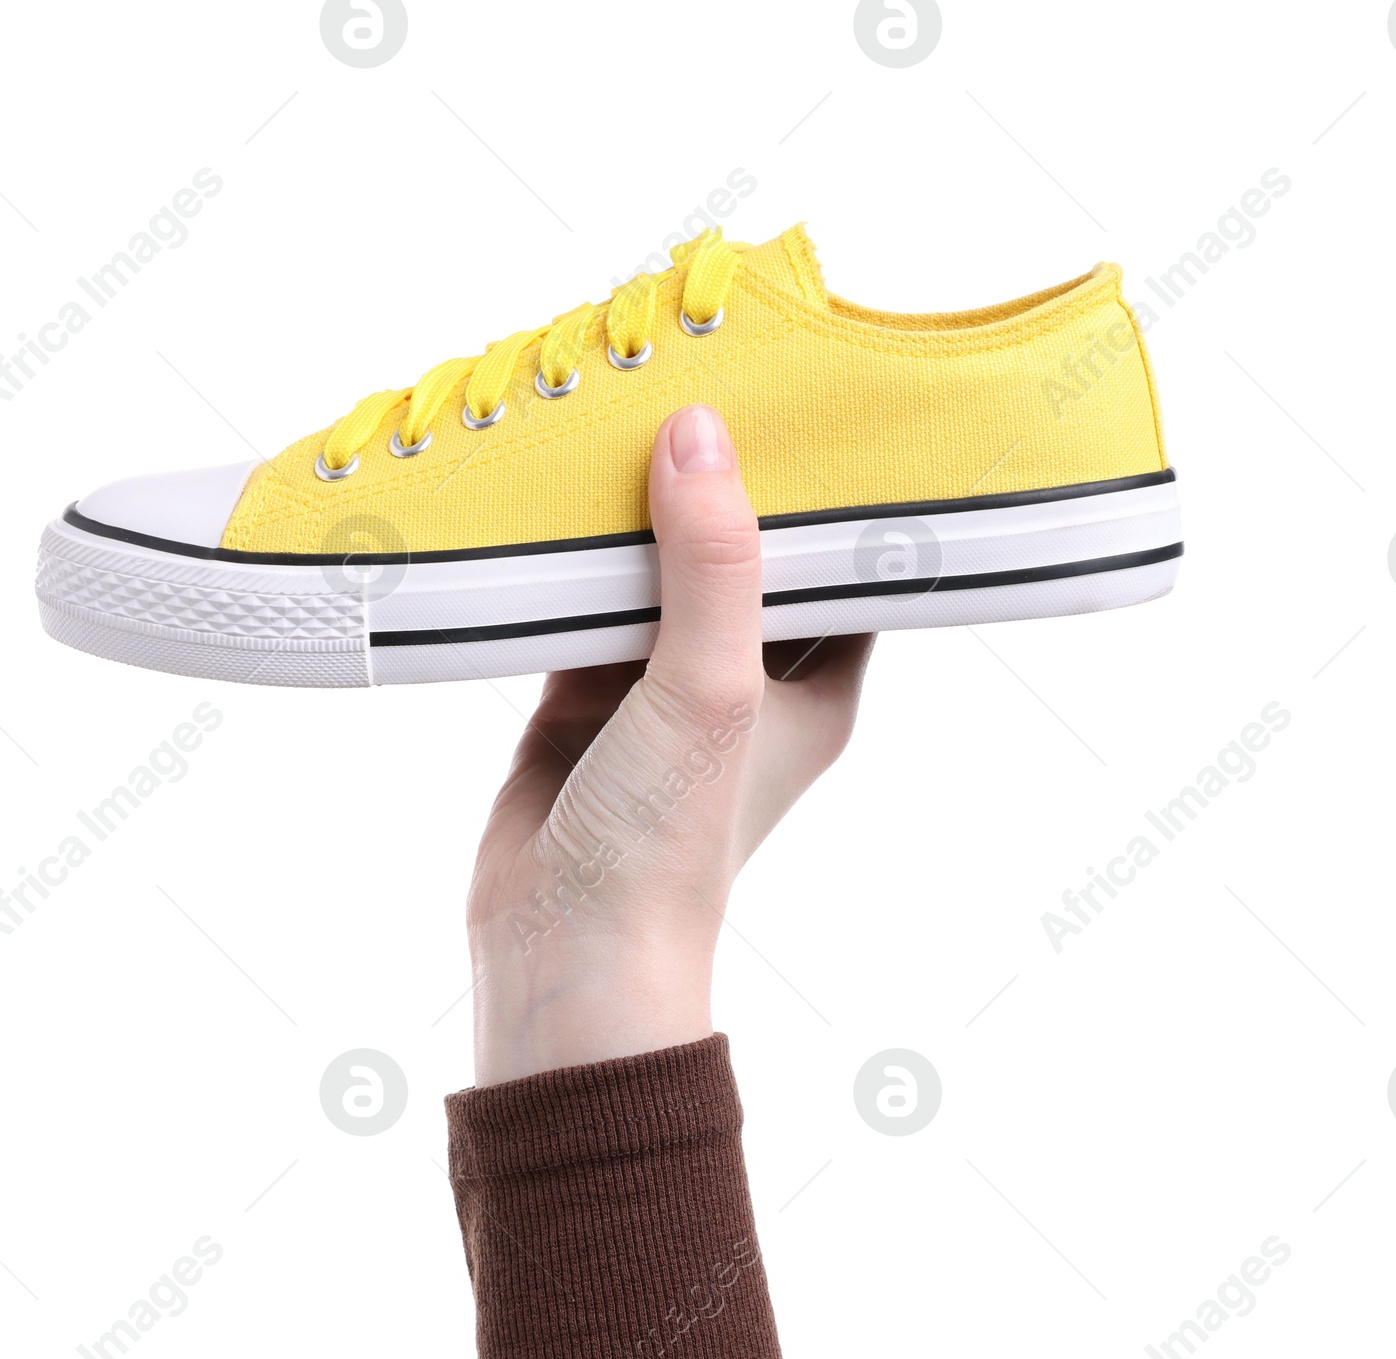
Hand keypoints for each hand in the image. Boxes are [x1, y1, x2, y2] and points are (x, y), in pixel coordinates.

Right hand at [467, 404, 873, 1084]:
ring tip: (623, 402)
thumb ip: (713, 563)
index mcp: (816, 687)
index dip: (835, 487)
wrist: (562, 949)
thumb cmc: (666, 842)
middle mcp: (746, 683)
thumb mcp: (710, 690)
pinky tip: (549, 489)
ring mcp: (661, 687)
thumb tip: (699, 430)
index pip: (845, 564)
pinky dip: (569, 555)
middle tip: (704, 370)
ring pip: (657, 573)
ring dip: (639, 510)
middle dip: (724, 480)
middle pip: (745, 555)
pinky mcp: (582, 692)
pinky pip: (583, 600)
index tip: (814, 395)